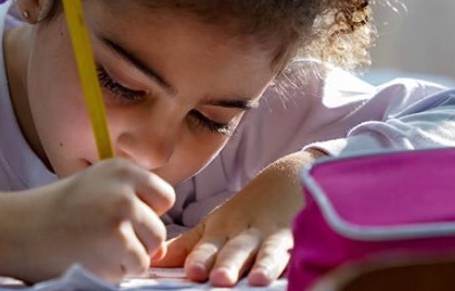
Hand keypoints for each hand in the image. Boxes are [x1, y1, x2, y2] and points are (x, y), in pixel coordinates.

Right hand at [0, 158, 175, 282]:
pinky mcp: (115, 246)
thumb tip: (162, 249)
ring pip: (149, 252)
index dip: (146, 214)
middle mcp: (124, 189)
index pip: (163, 197)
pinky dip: (115, 273)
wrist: (14, 230)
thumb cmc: (54, 213)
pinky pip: (134, 269)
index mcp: (121, 170)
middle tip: (100, 240)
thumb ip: (131, 205)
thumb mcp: (94, 188)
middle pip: (159, 229)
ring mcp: (121, 218)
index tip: (117, 219)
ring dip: (127, 260)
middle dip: (137, 243)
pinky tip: (90, 260)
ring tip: (94, 250)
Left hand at [152, 149, 324, 286]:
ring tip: (257, 279)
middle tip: (219, 277)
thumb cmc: (248, 211)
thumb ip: (185, 246)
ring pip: (271, 251)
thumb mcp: (216, 225)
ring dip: (264, 264)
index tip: (192, 270)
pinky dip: (302, 257)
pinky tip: (300, 268)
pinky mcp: (304, 237)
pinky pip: (303, 249)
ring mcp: (277, 236)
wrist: (294, 176)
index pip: (209, 247)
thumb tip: (150, 259)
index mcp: (223, 231)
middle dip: (228, 263)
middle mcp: (248, 234)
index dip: (202, 258)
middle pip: (238, 250)